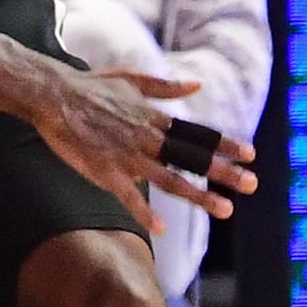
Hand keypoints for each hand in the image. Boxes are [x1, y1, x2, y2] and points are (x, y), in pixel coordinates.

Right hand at [32, 66, 257, 235]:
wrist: (54, 94)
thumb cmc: (92, 86)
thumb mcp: (133, 79)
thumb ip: (166, 87)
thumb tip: (197, 84)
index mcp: (154, 117)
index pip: (196, 134)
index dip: (225, 145)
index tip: (250, 154)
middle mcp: (147, 138)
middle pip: (192, 158)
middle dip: (224, 172)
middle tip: (252, 184)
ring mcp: (127, 156)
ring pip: (170, 179)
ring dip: (199, 195)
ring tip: (225, 209)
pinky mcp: (105, 170)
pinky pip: (128, 195)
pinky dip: (144, 211)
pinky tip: (162, 227)